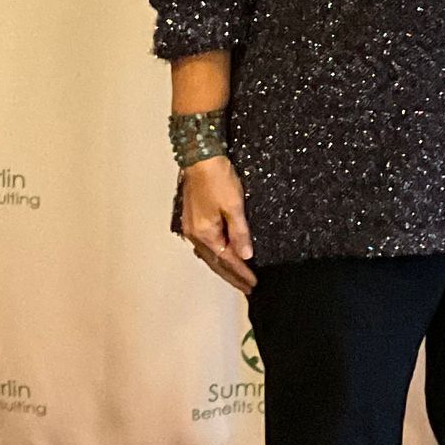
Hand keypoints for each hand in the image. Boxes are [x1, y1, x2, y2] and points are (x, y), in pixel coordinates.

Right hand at [179, 156, 255, 291]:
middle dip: (232, 276)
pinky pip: (205, 244)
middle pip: (215, 262)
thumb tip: (245, 256)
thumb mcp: (234, 206)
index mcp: (205, 234)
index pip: (226, 261)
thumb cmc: (218, 179)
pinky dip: (215, 254)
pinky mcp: (192, 219)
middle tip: (247, 288)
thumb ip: (239, 233)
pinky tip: (221, 254)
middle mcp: (195, 234)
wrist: (201, 157)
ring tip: (236, 276)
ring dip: (223, 267)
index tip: (253, 284)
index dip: (241, 273)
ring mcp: (191, 227)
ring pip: (209, 254)